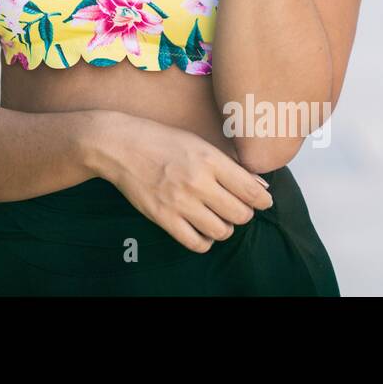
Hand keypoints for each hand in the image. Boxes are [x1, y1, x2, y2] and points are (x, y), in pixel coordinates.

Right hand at [98, 113, 273, 252]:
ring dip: (224, 227)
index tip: (262, 201)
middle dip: (244, 213)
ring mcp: (179, 202)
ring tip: (217, 218)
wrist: (119, 145)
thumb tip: (259, 185)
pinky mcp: (163, 217)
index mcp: (209, 159)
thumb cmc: (160, 140)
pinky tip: (201, 229)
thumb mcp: (198, 142)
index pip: (252, 190)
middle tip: (236, 207)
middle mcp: (197, 182)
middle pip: (241, 214)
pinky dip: (204, 241)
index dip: (263, 200)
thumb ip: (229, 164)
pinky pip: (195, 242)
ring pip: (221, 231)